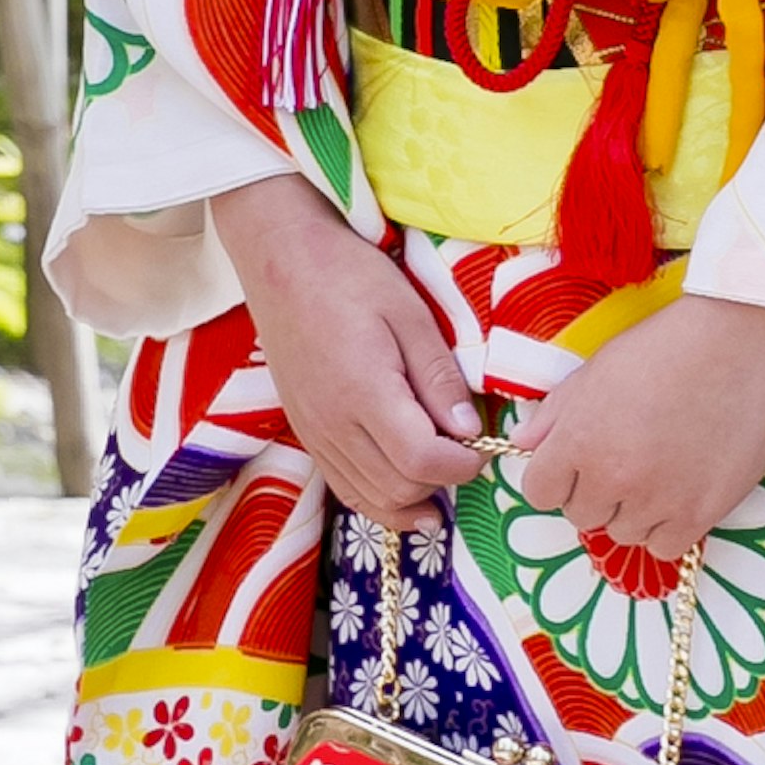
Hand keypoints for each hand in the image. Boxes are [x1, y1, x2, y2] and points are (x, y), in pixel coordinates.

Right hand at [213, 172, 486, 531]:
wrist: (282, 262)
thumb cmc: (350, 276)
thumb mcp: (410, 314)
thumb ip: (439, 377)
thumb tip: (469, 430)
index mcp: (363, 393)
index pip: (422, 461)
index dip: (463, 464)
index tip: (483, 445)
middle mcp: (333, 425)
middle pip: (398, 488)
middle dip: (442, 482)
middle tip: (467, 454)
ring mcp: (314, 433)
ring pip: (369, 498)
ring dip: (412, 501)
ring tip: (444, 488)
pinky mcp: (306, 432)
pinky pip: (343, 487)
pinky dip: (377, 500)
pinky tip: (405, 497)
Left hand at [506, 292, 764, 570]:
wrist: (742, 341)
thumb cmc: (668, 345)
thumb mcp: (597, 369)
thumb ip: (555, 412)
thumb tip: (523, 442)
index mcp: (578, 440)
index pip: (539, 492)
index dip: (556, 478)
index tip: (576, 465)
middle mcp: (612, 478)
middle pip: (581, 516)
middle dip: (595, 492)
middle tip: (626, 459)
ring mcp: (658, 500)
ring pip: (624, 534)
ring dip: (633, 511)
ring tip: (659, 472)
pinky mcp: (702, 513)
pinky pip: (666, 547)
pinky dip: (669, 527)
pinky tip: (681, 493)